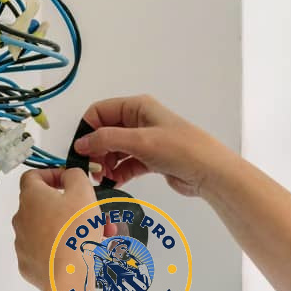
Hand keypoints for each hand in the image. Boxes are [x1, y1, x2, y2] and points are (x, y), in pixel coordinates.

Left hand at [12, 167, 101, 290]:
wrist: (68, 277)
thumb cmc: (76, 231)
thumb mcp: (83, 192)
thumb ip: (75, 175)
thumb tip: (68, 176)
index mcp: (31, 197)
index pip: (32, 176)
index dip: (51, 175)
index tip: (68, 182)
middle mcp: (21, 218)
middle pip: (46, 206)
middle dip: (71, 208)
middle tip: (95, 216)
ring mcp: (22, 243)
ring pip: (48, 229)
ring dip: (70, 228)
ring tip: (97, 237)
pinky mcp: (27, 264)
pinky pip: (45, 251)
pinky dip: (60, 249)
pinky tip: (79, 254)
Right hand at [72, 94, 231, 196]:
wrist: (210, 171)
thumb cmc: (179, 149)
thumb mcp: (139, 141)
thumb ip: (106, 140)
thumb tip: (80, 144)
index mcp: (137, 107)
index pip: (100, 112)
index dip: (87, 129)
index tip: (80, 150)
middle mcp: (139, 121)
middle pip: (105, 133)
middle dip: (96, 150)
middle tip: (91, 169)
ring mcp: (145, 141)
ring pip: (114, 151)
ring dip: (106, 164)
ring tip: (103, 178)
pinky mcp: (150, 159)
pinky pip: (126, 164)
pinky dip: (118, 173)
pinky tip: (114, 183)